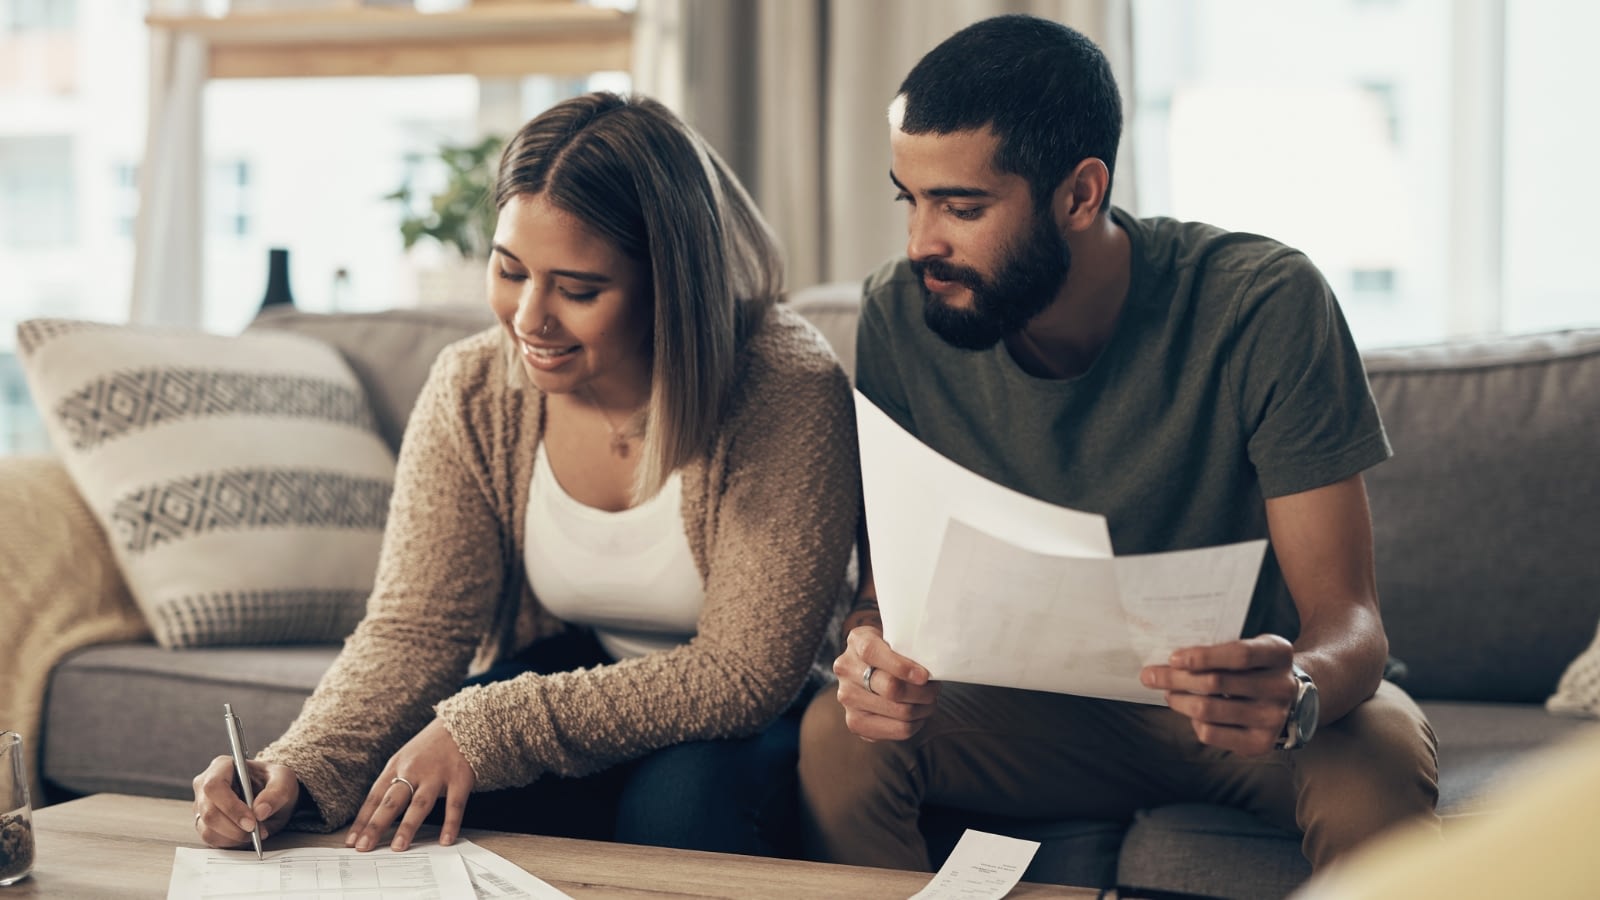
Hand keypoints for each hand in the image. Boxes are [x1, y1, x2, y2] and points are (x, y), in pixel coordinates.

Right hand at [192, 755, 298, 848]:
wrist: (272, 797)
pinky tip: (246, 835)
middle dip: (234, 827)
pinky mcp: (204, 824)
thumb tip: (260, 811)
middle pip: (209, 811)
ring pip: (207, 829)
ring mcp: (202, 806)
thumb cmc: (274, 783)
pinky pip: (210, 839)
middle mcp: (205, 785)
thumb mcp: (284, 781)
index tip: (252, 821)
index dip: (231, 806)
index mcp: (221, 766)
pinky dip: (230, 842)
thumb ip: (276, 793)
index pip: (214, 786)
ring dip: (234, 836)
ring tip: (256, 832)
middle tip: (257, 831)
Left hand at [346, 719, 475, 851]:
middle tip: (364, 847)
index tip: (351, 842)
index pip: (374, 797)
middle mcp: (413, 770)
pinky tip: (445, 840)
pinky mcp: (459, 778)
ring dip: (407, 826)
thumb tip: (376, 815)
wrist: (462, 722)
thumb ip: (394, 783)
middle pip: (392, 801)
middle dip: (376, 825)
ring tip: (398, 847)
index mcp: (396, 766)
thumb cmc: (430, 746)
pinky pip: (454, 804)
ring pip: (419, 803)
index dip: (362, 820)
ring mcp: (437, 774)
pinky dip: (450, 823)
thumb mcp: (405, 758)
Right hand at [832, 625, 940, 741]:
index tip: (924, 676)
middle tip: (934, 689)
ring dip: (923, 708)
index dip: (902, 667)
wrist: (870, 666)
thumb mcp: (897, 634)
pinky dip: (916, 724)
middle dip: (922, 692)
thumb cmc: (892, 649)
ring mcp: (847, 698)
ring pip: (899, 711)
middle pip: (891, 688)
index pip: (873, 653)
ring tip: (929, 701)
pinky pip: (897, 730)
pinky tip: (918, 714)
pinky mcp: (856, 722)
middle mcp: (846, 670)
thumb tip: (933, 664)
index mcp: (857, 641)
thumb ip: (909, 642)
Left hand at [1140, 634, 1298, 756]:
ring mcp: (1273, 718)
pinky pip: (1212, 733)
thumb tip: (1171, 660)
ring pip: (1209, 710)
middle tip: (1150, 675)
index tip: (1173, 658)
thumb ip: (1222, 648)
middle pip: (1216, 683)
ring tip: (1167, 693)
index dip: (1203, 656)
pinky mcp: (1261, 743)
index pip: (1238, 655)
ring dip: (1179, 700)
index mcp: (1278, 654)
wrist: (1291, 699)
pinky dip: (1195, 722)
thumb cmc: (1257, 667)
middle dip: (1175, 678)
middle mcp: (1281, 687)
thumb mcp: (1251, 647)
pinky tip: (1193, 712)